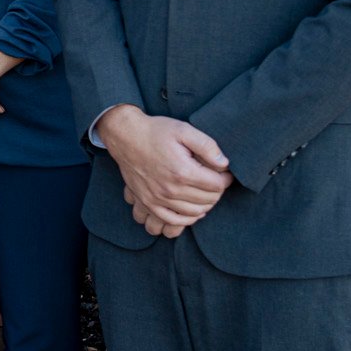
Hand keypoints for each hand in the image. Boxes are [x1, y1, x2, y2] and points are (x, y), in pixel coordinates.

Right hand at [96, 106, 233, 232]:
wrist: (126, 136)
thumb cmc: (156, 132)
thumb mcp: (184, 130)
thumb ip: (208, 146)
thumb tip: (224, 163)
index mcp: (183, 171)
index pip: (217, 186)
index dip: (225, 178)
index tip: (223, 172)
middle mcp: (171, 189)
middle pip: (208, 200)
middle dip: (217, 191)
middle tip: (215, 180)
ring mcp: (158, 199)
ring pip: (194, 213)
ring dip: (205, 205)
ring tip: (205, 193)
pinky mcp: (148, 203)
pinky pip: (172, 221)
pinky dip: (186, 219)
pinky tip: (192, 210)